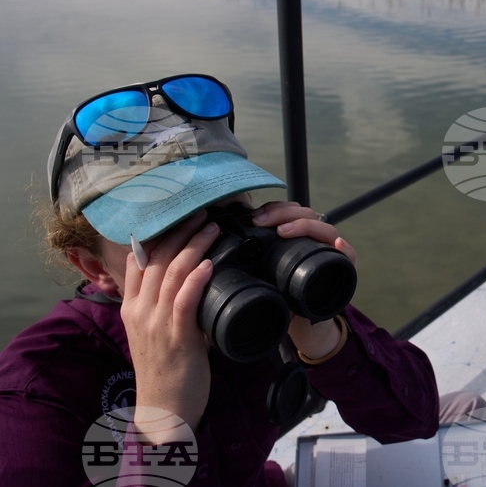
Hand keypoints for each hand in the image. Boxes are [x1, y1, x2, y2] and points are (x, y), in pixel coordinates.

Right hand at [121, 209, 217, 436]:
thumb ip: (169, 305)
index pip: (140, 261)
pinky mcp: (175, 337)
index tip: (180, 217)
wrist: (164, 410)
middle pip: (158, 260)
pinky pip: (183, 301)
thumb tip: (193, 279)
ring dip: (194, 247)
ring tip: (213, 228)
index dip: (160, 235)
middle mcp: (139, 311)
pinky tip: (209, 264)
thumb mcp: (159, 331)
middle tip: (203, 213)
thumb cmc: (167, 370)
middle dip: (181, 232)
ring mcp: (155, 323)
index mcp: (132, 307)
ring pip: (172, 274)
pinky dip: (196, 279)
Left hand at [251, 201, 357, 359]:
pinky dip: (345, 249)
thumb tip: (220, 243)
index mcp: (296, 237)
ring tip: (284, 231)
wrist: (301, 325)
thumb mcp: (262, 273)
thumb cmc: (281, 296)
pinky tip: (336, 245)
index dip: (273, 209)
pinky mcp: (343, 271)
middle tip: (262, 222)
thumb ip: (249, 258)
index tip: (254, 218)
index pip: (289, 211)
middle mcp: (315, 240)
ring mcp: (330, 254)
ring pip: (325, 230)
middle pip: (306, 214)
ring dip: (306, 226)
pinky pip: (349, 257)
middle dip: (283, 213)